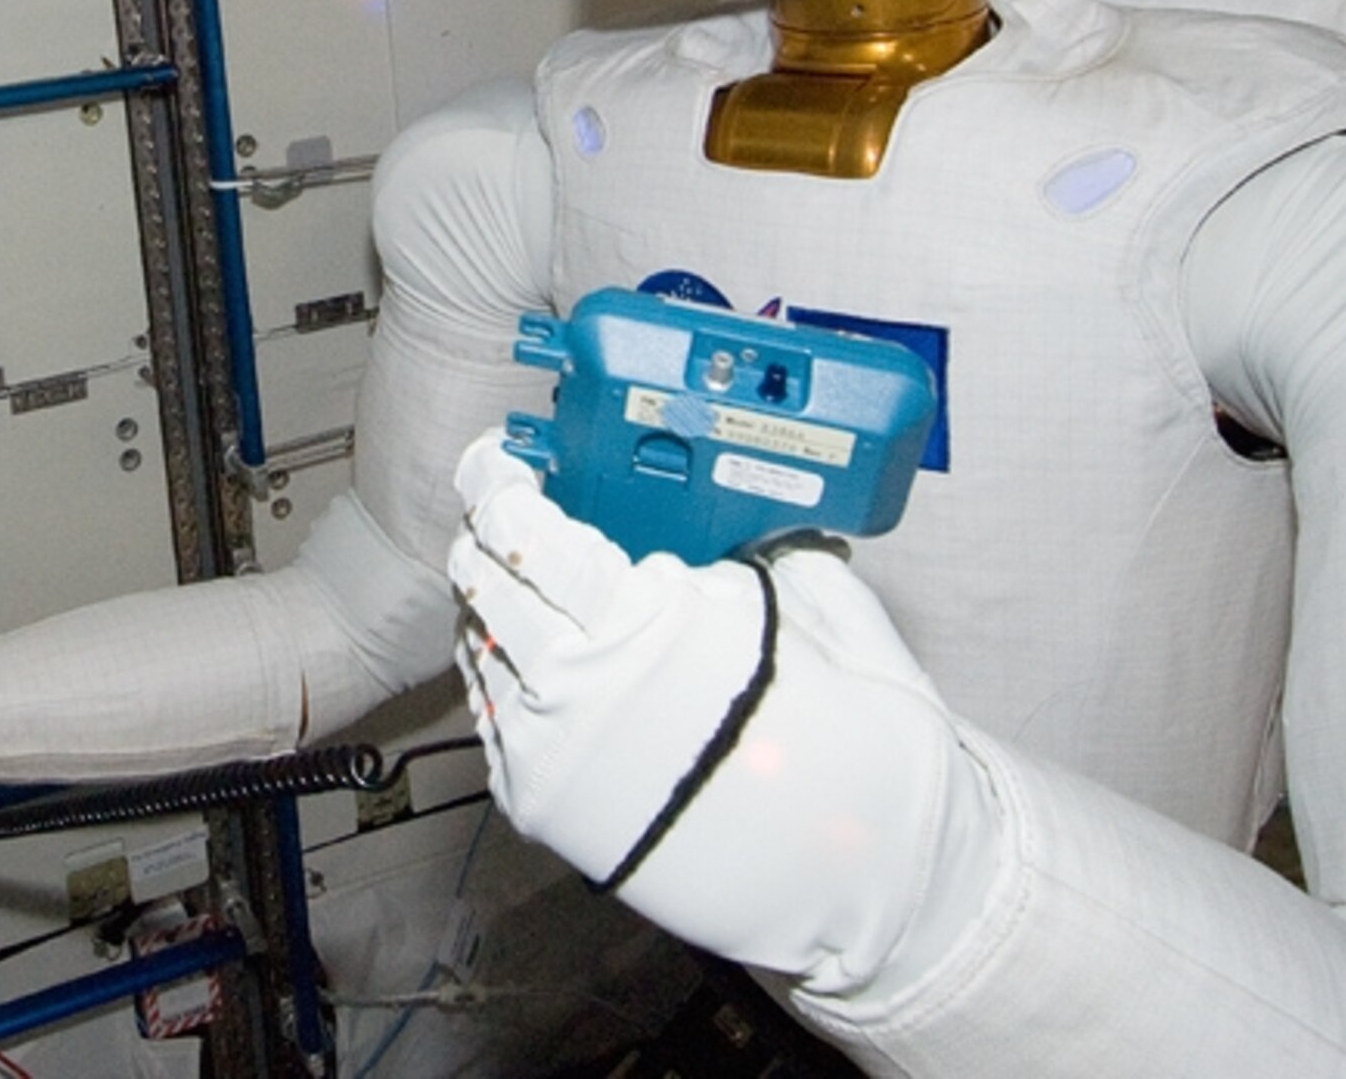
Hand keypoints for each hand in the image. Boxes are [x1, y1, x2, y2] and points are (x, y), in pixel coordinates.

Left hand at [448, 431, 958, 987]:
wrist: (866, 880)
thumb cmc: (854, 742)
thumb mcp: (812, 609)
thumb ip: (737, 559)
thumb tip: (697, 540)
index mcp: (644, 623)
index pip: (530, 536)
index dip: (501, 489)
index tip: (501, 466)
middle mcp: (578, 687)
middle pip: (484, 588)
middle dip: (488, 543)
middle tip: (510, 519)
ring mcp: (550, 756)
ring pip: (479, 654)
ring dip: (492, 613)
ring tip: (525, 589)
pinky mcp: (543, 811)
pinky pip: (491, 722)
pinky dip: (502, 680)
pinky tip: (535, 664)